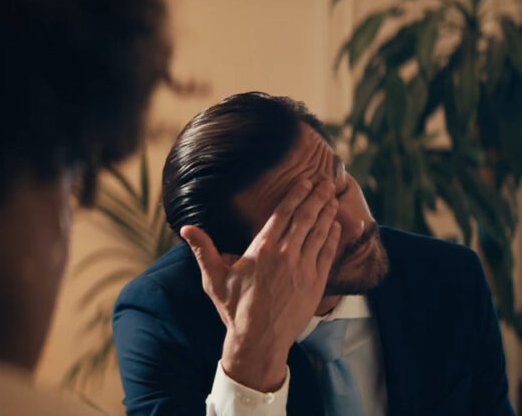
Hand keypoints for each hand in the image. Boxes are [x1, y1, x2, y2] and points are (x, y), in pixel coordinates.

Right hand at [180, 180, 340, 391]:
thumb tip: (185, 227)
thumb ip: (203, 249)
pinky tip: (336, 226)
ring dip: (327, 213)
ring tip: (332, 197)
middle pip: (305, 217)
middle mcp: (285, 255)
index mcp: (262, 249)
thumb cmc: (234, 309)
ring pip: (319, 233)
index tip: (305, 181)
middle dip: (317, 197)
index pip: (283, 213)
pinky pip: (327, 254)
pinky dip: (333, 237)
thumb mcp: (215, 278)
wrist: (258, 341)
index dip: (296, 194)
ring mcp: (303, 269)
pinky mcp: (315, 284)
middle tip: (326, 182)